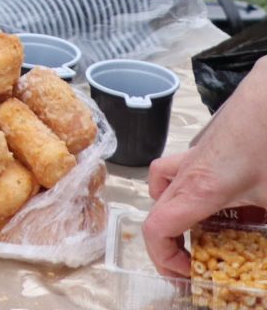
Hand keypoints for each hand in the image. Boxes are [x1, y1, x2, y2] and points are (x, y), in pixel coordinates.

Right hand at [143, 61, 266, 275]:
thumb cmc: (265, 139)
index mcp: (200, 189)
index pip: (157, 229)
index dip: (164, 260)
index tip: (189, 274)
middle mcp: (188, 171)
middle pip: (158, 209)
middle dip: (171, 242)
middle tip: (196, 260)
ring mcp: (195, 155)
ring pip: (163, 184)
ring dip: (174, 209)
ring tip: (202, 225)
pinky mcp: (209, 145)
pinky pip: (182, 168)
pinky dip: (189, 186)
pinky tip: (225, 195)